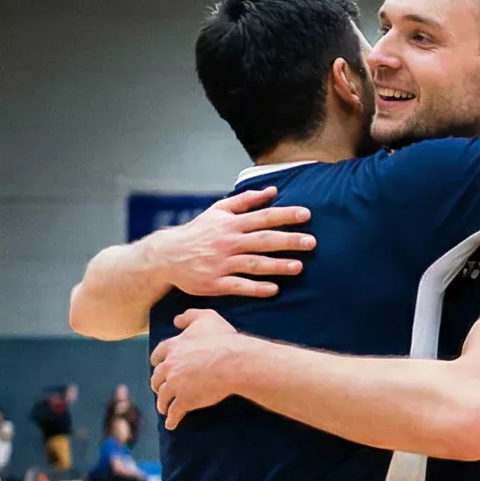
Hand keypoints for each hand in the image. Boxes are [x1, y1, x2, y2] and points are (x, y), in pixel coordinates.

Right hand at [148, 186, 314, 298]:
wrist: (167, 256)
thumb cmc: (198, 232)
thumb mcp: (218, 211)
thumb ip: (246, 200)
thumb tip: (272, 190)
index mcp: (231, 224)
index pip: (263, 217)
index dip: (285, 215)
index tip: (306, 214)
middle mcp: (228, 242)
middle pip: (263, 240)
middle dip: (288, 241)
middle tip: (311, 243)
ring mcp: (222, 263)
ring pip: (253, 264)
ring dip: (277, 266)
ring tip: (298, 267)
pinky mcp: (215, 283)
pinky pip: (239, 286)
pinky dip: (256, 288)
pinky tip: (274, 289)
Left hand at [149, 308, 248, 423]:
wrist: (234, 362)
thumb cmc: (223, 339)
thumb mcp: (207, 318)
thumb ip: (189, 316)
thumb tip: (176, 320)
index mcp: (173, 347)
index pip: (158, 355)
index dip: (157, 361)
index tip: (157, 366)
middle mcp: (170, 366)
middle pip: (157, 377)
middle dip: (158, 384)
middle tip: (160, 389)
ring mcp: (176, 385)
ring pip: (163, 397)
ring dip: (162, 403)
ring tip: (164, 409)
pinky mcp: (185, 401)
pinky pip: (174, 413)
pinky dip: (172, 420)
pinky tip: (172, 425)